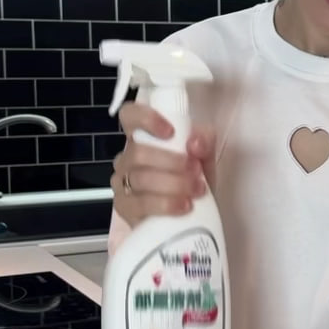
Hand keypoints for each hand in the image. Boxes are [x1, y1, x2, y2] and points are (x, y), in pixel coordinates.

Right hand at [110, 101, 215, 227]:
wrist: (196, 213)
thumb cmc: (194, 177)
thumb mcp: (206, 155)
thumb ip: (205, 141)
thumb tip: (194, 143)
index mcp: (142, 137)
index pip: (130, 115)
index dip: (146, 119)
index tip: (170, 132)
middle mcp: (127, 157)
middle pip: (138, 153)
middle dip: (171, 162)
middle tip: (196, 171)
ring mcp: (122, 183)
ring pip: (140, 179)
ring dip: (173, 184)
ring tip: (197, 190)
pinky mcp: (124, 208)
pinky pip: (140, 204)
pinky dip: (166, 205)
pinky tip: (184, 206)